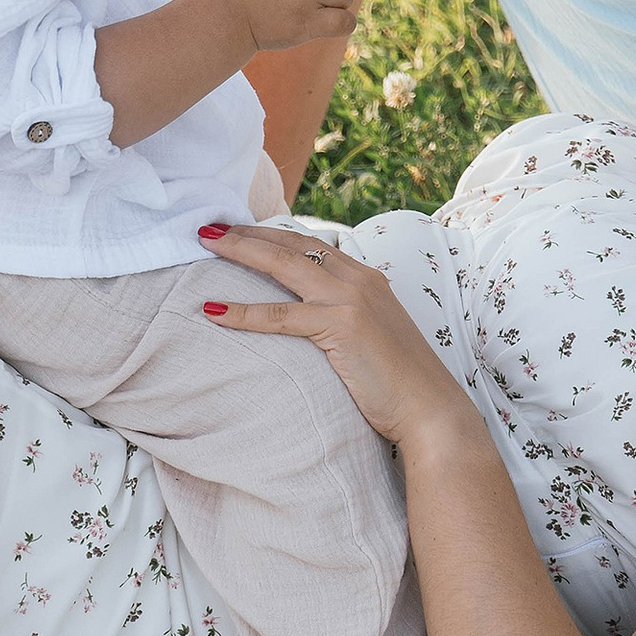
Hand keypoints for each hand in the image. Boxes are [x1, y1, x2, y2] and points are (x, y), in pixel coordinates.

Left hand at [200, 225, 474, 452]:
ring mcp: (350, 300)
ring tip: (206, 241)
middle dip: (249, 232)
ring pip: (283, 266)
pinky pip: (280, 315)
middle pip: (293, 245)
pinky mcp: (340, 326)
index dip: (274, 234)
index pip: (311, 245)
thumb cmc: (400, 383)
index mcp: (367, 279)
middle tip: (211, 226)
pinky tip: (214, 309)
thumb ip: (346, 318)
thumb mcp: (372, 336)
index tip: (242, 230)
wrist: (429, 409)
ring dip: (241, 250)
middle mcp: (359, 280)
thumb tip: (311, 321)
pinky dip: (244, 311)